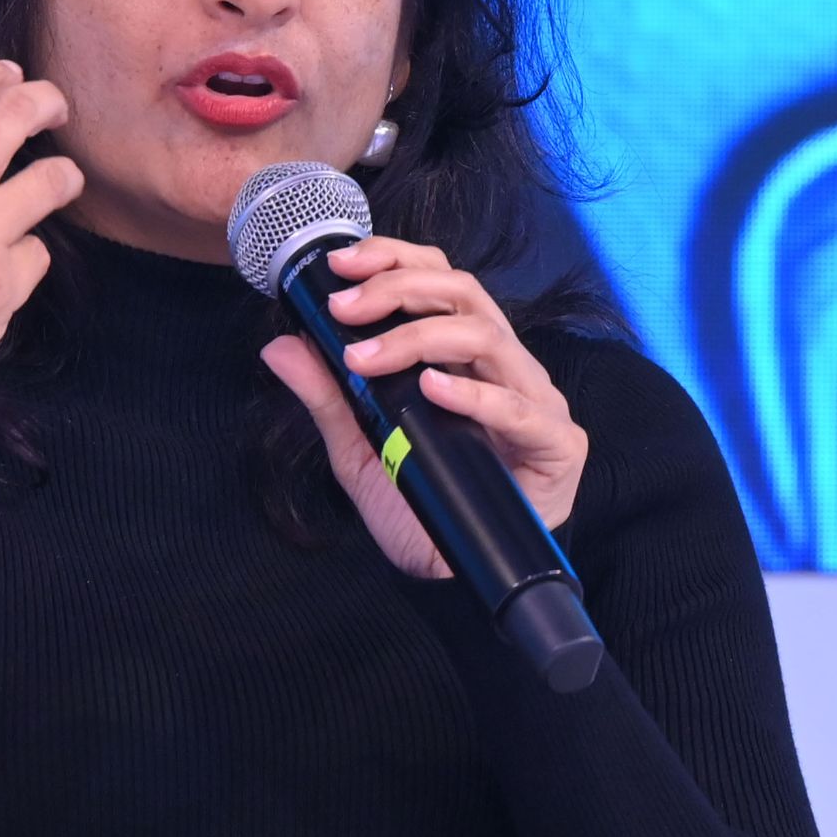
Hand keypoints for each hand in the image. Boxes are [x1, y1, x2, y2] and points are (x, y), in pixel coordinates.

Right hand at [0, 58, 83, 399]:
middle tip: (54, 109)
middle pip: (14, 112)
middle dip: (45, 100)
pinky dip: (27, 258)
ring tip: (56, 184)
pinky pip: (39, 251)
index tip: (8, 74)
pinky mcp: (3, 285)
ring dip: (62, 176)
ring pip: (52, 176)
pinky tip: (2, 274)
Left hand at [261, 235, 586, 579]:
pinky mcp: (555, 442)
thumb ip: (327, 396)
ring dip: (418, 337)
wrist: (453, 576)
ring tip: (367, 358)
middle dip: (399, 289)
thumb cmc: (421, 504)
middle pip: (463, 292)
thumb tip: (280, 345)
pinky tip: (434, 389)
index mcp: (463, 354)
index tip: (340, 266)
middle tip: (345, 309)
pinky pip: (519, 407)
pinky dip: (474, 394)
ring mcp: (534, 398)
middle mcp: (503, 364)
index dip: (394, 259)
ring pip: (486, 335)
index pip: (440, 279)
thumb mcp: (360, 447)